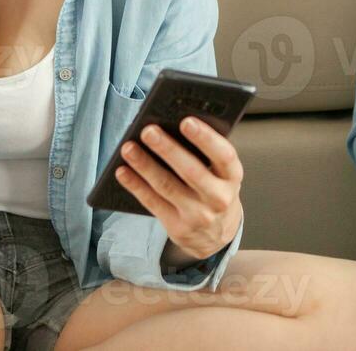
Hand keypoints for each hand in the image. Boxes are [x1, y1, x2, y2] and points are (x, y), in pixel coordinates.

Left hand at [115, 116, 243, 262]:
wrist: (216, 235)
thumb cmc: (215, 190)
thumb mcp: (221, 174)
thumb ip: (206, 154)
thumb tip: (172, 126)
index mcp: (232, 177)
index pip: (224, 155)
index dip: (206, 138)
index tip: (186, 121)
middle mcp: (219, 197)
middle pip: (191, 171)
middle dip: (167, 149)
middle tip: (148, 130)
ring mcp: (198, 215)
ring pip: (167, 186)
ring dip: (145, 165)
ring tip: (128, 148)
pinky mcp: (178, 227)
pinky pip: (152, 203)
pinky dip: (136, 185)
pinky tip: (123, 171)